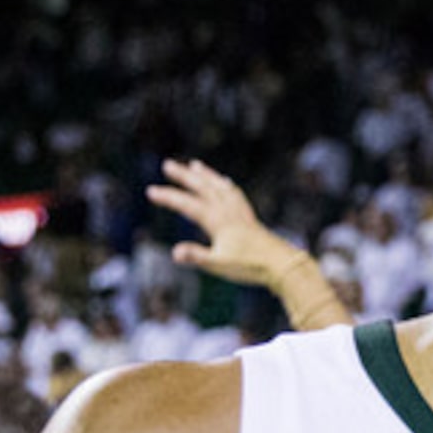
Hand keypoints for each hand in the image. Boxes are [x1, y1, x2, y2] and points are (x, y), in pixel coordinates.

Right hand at [146, 158, 351, 332]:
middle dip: (184, 176)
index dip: (169, 197)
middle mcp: (228, 212)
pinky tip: (225, 183)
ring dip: (207, 176)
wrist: (281, 265)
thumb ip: (196, 257)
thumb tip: (174, 252)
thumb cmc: (250, 267)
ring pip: (220, 187)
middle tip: (168, 165)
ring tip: (195, 165)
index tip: (151, 191)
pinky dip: (226, 186)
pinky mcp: (249, 218)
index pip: (188, 205)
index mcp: (218, 221)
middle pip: (203, 188)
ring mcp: (240, 213)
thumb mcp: (219, 265)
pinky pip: (235, 195)